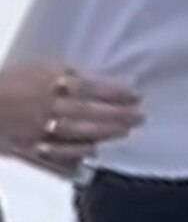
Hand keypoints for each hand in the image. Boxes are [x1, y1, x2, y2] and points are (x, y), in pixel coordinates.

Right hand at [0, 63, 142, 174]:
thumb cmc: (8, 81)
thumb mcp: (37, 66)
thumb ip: (65, 72)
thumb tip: (90, 77)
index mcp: (50, 83)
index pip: (90, 88)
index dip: (115, 92)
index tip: (135, 95)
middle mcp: (47, 107)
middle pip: (89, 113)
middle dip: (117, 115)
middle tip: (140, 116)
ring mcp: (38, 131)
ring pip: (77, 134)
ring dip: (104, 134)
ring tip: (125, 132)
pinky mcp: (28, 149)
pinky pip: (56, 154)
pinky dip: (76, 155)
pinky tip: (93, 153)